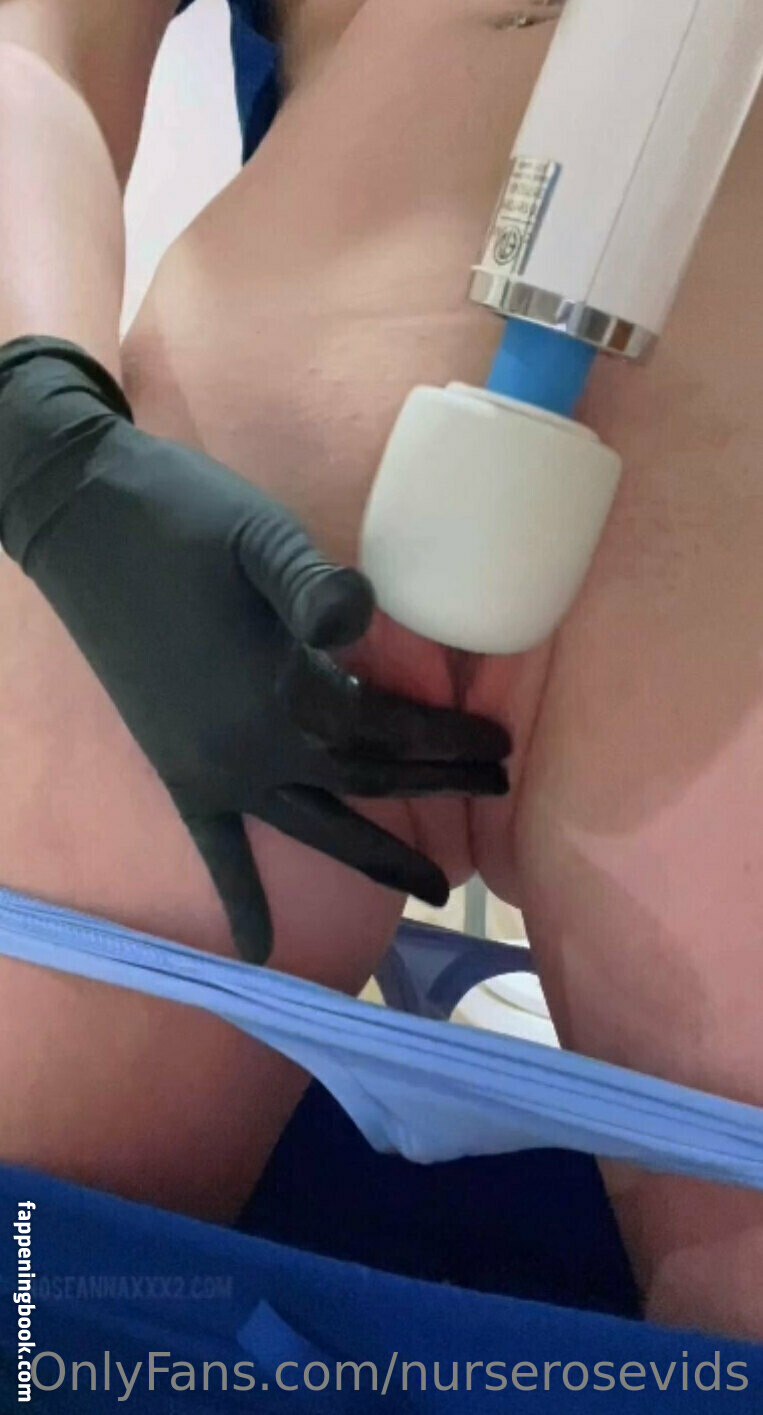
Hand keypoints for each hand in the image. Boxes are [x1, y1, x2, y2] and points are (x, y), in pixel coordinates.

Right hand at [0, 337, 509, 961]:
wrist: (82, 525)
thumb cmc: (181, 519)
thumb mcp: (258, 534)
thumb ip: (312, 581)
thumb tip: (366, 615)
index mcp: (281, 688)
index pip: (387, 729)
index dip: (447, 739)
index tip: (499, 745)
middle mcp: (254, 747)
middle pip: (368, 781)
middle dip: (438, 786)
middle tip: (498, 792)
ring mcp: (214, 769)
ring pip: (316, 828)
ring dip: (378, 859)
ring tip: (436, 890)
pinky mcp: (180, 772)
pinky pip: (217, 849)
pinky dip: (240, 898)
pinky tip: (260, 952)